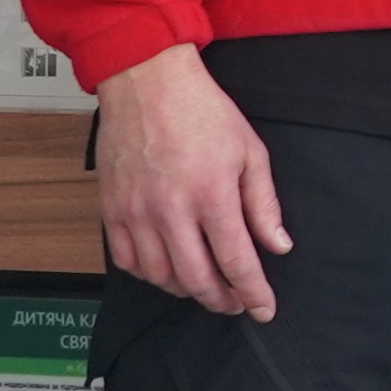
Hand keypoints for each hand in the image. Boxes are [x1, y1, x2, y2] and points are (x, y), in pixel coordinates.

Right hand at [95, 44, 286, 318]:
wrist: (146, 81)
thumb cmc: (201, 110)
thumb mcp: (249, 150)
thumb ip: (264, 204)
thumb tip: (278, 245)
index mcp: (211, 193)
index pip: (237, 261)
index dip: (253, 293)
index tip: (264, 309)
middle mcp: (171, 209)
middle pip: (197, 280)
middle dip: (221, 300)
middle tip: (236, 302)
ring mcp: (136, 211)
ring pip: (160, 277)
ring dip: (186, 290)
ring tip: (204, 284)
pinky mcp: (112, 209)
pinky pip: (127, 261)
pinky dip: (149, 274)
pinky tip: (167, 268)